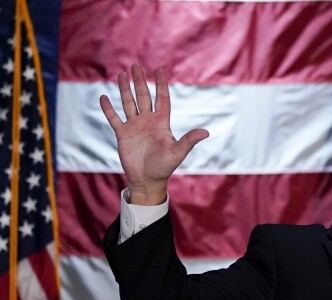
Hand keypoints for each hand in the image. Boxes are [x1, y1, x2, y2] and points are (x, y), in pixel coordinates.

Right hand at [99, 64, 208, 204]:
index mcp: (162, 123)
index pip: (162, 99)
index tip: (159, 69)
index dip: (161, 85)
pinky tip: (103, 97)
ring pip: (128, 103)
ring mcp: (134, 126)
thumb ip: (189, 140)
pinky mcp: (122, 134)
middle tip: (136, 65)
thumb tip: (205, 132)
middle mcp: (148, 121)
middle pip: (143, 97)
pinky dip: (108, 109)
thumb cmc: (165, 167)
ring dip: (125, 89)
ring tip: (122, 74)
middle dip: (140, 82)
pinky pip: (114, 118)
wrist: (148, 180)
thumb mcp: (178, 152)